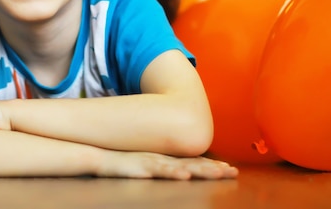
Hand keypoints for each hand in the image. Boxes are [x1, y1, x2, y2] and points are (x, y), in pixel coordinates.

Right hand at [97, 151, 238, 179]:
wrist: (97, 155)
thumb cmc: (120, 163)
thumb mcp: (144, 165)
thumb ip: (159, 167)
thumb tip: (177, 171)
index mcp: (164, 159)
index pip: (192, 162)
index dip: (211, 165)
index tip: (229, 169)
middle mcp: (162, 159)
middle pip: (192, 163)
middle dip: (213, 168)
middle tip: (233, 172)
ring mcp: (152, 162)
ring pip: (181, 166)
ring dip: (200, 169)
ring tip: (218, 173)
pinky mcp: (141, 167)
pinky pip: (159, 170)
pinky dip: (172, 172)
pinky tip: (184, 174)